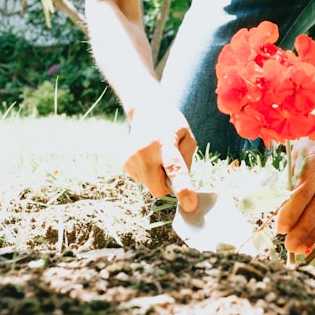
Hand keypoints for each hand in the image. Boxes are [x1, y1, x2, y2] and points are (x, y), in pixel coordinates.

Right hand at [122, 91, 197, 211]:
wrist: (145, 109)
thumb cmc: (171, 124)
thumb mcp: (187, 137)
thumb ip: (187, 162)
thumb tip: (182, 187)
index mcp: (165, 143)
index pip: (174, 169)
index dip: (183, 189)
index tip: (190, 205)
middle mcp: (144, 152)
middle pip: (158, 188)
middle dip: (169, 187)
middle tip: (172, 170)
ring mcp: (131, 158)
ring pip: (150, 187)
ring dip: (159, 180)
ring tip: (160, 158)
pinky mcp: (124, 163)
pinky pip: (143, 181)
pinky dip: (150, 176)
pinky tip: (151, 159)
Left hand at [277, 125, 314, 253]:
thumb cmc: (306, 151)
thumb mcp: (293, 160)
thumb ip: (289, 183)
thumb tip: (280, 211)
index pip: (304, 189)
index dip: (292, 211)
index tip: (281, 228)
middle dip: (303, 227)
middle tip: (289, 244)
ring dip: (314, 232)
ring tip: (299, 247)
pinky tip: (311, 239)